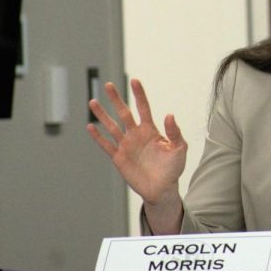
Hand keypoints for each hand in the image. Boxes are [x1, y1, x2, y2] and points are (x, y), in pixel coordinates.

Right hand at [87, 78, 186, 207]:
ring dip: (102, 115)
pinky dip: (98, 137)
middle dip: (116, 99)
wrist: (162, 189)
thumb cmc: (172, 168)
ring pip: (112, 126)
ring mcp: (126, 145)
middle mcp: (136, 135)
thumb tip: (169, 115)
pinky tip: (90, 127)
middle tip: (108, 85)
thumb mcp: (179, 149)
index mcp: (151, 130)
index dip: (139, 95)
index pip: (144, 108)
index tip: (135, 81)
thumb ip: (175, 132)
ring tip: (93, 102)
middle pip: (124, 113)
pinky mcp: (119, 157)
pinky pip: (106, 145)